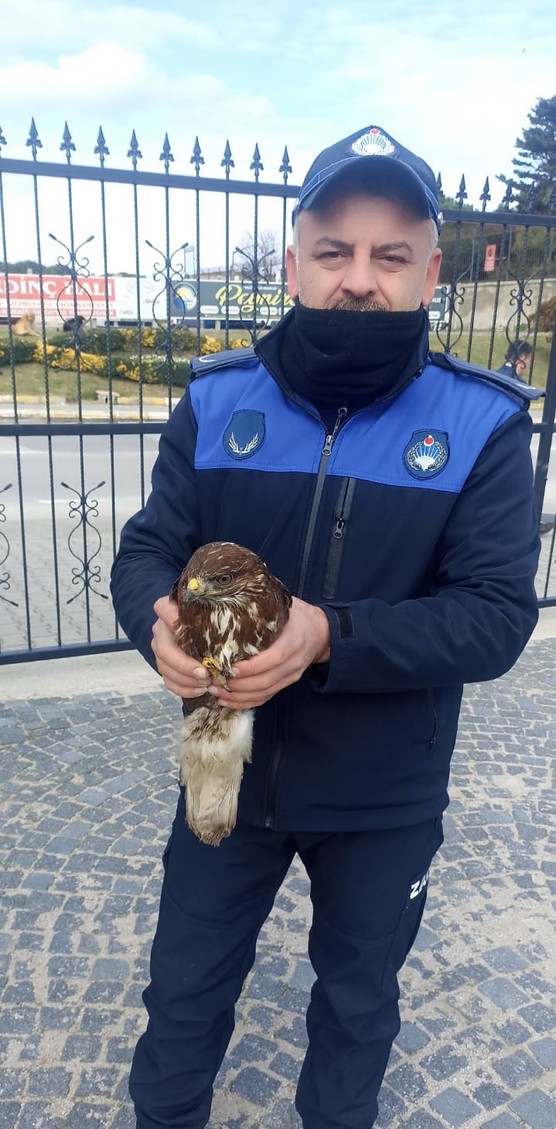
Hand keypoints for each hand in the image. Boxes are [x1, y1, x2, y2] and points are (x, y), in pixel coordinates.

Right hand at [151, 595, 210, 698]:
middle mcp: (161, 629)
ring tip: (207, 683)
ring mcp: (161, 648)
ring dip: (186, 680)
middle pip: (164, 649)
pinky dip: (184, 689)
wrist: (210, 631)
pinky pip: (168, 681)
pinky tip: (201, 690)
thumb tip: (238, 622)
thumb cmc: (216, 618)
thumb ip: (220, 614)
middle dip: (184, 665)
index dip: (173, 620)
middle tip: (205, 674)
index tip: (192, 631)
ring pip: (165, 668)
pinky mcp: (165, 666)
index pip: (163, 609)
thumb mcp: (218, 611)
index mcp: (169, 609)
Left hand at [208, 597, 329, 710]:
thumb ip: (261, 608)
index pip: (273, 659)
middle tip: (213, 681)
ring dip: (238, 697)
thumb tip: (229, 599)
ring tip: (215, 691)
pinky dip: (246, 702)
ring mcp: (291, 675)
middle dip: (238, 686)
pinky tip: (227, 700)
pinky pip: (266, 697)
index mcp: (293, 640)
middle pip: (266, 681)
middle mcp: (293, 661)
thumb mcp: (283, 607)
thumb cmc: (297, 616)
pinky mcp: (287, 683)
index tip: (229, 668)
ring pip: (264, 692)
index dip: (251, 667)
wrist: (321, 632)